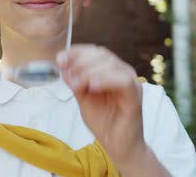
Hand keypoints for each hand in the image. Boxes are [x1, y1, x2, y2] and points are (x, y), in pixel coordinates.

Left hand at [56, 44, 145, 165]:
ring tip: (76, 85)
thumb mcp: (83, 98)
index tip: (60, 59)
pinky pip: (123, 81)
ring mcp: (131, 82)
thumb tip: (63, 66)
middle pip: (101, 54)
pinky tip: (92, 87)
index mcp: (110, 69)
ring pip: (111, 64)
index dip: (76, 52)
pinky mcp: (135, 96)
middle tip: (68, 76)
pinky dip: (105, 80)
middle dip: (80, 62)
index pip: (94, 51)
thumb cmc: (104, 121)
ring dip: (88, 71)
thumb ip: (75, 82)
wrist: (118, 145)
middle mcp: (122, 71)